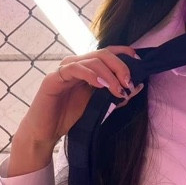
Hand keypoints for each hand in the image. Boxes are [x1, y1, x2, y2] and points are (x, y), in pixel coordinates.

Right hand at [8, 46, 143, 174]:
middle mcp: (75, 64)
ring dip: (109, 74)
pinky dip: (90, 74)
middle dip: (120, 66)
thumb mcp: (100, 104)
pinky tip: (100, 85)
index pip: (107, 52)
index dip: (124, 53)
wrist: (46, 132)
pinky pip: (74, 69)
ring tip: (117, 89)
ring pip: (92, 61)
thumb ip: (116, 94)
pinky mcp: (53, 79)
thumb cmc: (70, 116)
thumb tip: (138, 86)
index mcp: (86, 68)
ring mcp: (64, 70)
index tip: (139, 62)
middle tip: (129, 82)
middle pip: (103, 54)